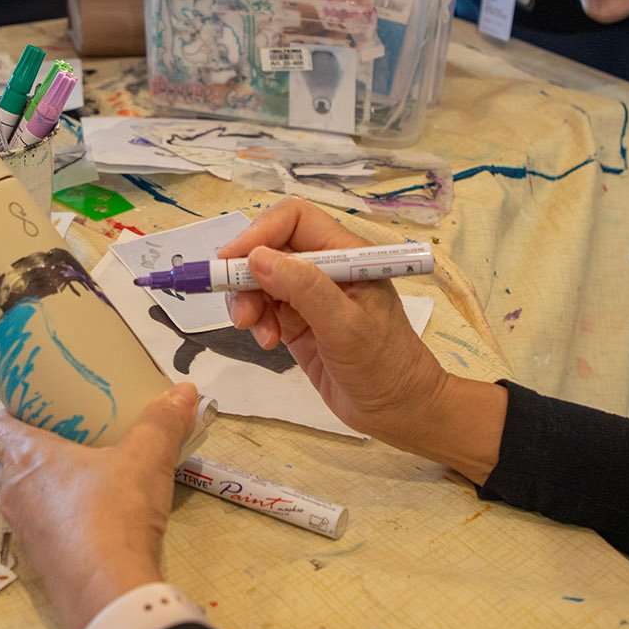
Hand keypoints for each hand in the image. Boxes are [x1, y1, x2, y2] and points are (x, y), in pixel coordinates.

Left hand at [0, 383, 199, 628]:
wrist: (109, 592)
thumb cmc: (115, 512)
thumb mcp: (146, 458)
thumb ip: (162, 422)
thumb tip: (185, 390)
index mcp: (26, 457)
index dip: (10, 413)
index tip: (36, 407)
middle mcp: (14, 493)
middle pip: (7, 461)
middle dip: (31, 447)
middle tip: (68, 435)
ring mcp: (24, 531)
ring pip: (24, 496)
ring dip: (45, 485)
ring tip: (81, 473)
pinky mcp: (40, 561)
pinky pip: (41, 527)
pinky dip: (58, 516)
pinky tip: (92, 514)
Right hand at [220, 199, 446, 446]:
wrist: (397, 410)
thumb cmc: (384, 365)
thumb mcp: (346, 327)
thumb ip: (304, 289)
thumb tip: (257, 258)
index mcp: (346, 253)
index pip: (293, 219)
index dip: (259, 233)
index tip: (231, 262)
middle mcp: (325, 266)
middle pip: (270, 247)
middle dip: (246, 273)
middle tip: (239, 309)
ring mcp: (311, 295)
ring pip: (261, 278)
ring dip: (247, 300)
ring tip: (254, 331)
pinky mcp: (299, 321)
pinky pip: (264, 306)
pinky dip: (256, 321)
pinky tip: (268, 342)